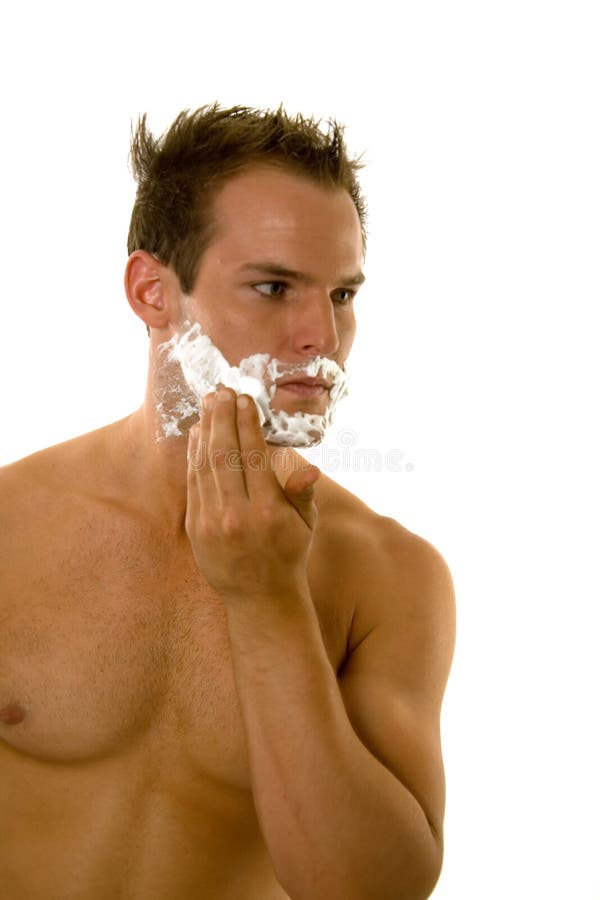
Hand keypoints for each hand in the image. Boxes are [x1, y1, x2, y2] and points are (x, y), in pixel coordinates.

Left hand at [185, 388, 319, 603]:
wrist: (259, 598)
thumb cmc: (288, 554)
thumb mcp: (306, 526)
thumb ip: (303, 495)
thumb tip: (310, 470)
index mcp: (269, 512)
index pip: (255, 457)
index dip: (248, 425)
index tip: (245, 399)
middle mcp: (238, 515)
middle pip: (226, 455)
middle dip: (222, 418)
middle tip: (222, 390)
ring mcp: (212, 522)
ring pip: (205, 466)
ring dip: (206, 430)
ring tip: (208, 403)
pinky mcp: (196, 527)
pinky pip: (194, 483)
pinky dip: (195, 455)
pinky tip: (198, 434)